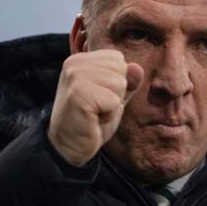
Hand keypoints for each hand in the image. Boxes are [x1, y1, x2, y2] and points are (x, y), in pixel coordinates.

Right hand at [49, 50, 143, 165]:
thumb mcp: (114, 96)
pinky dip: (108, 115)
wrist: (69, 146)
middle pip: (120, 69)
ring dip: (112, 104)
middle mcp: (75, 63)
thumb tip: (137, 67)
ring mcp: (75, 77)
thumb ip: (127, 81)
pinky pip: (113, 101)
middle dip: (116, 93)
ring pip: (119, 84)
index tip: (98, 97)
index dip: (115, 82)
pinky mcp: (77, 94)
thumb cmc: (91, 120)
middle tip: (96, 107)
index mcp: (80, 59)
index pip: (118, 59)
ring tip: (94, 112)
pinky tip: (92, 119)